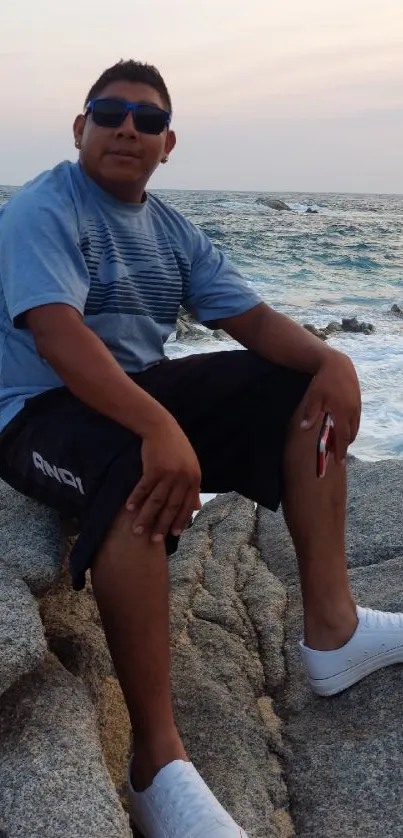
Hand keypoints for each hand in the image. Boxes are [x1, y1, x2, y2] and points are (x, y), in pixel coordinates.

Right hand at [126, 417, 201, 541]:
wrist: (161, 426)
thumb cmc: (175, 447)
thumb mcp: (190, 466)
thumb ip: (193, 487)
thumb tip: (197, 507)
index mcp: (194, 479)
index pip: (187, 506)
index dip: (180, 521)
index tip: (174, 535)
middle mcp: (183, 478)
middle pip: (171, 507)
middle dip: (162, 525)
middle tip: (154, 540)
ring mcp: (168, 474)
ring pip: (156, 501)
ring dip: (146, 517)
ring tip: (137, 530)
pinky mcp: (154, 469)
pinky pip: (144, 489)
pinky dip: (136, 499)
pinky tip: (130, 509)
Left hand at [300, 349, 360, 462]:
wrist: (338, 364)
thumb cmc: (324, 380)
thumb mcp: (314, 397)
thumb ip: (311, 414)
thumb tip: (304, 429)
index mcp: (342, 412)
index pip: (343, 437)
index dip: (341, 450)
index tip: (339, 461)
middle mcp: (352, 411)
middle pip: (351, 435)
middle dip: (344, 445)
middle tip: (334, 453)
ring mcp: (357, 406)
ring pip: (355, 427)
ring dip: (347, 436)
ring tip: (337, 441)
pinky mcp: (358, 402)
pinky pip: (356, 420)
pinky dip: (350, 427)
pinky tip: (342, 427)